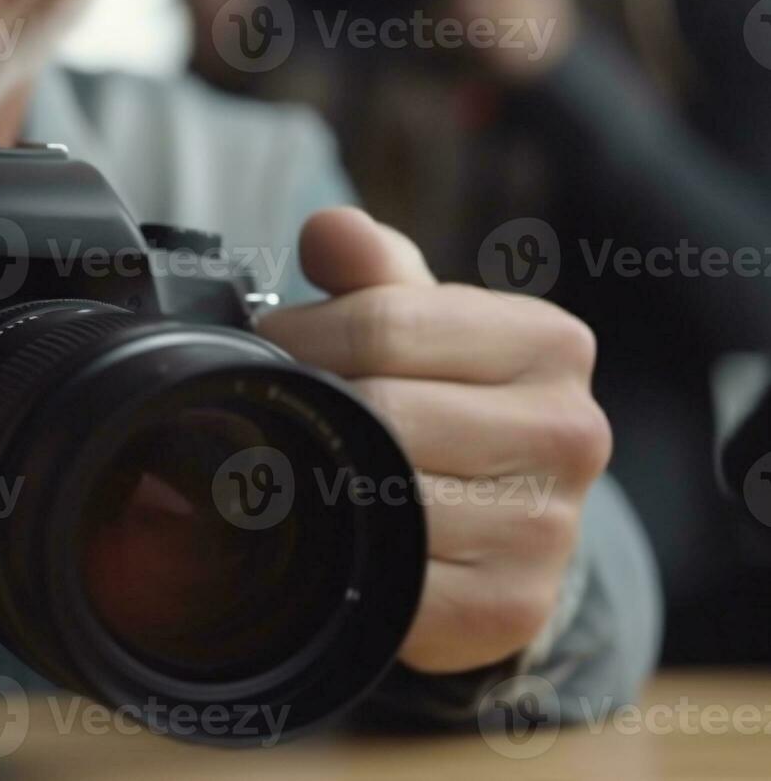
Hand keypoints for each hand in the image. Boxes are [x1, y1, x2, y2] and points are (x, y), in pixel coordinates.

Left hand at [257, 208, 609, 673]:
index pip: (387, 323)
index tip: (269, 347)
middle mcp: (569, 434)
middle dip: (304, 406)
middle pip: (381, 410)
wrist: (500, 526)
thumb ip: (374, 272)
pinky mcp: (511, 608)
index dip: (304, 335)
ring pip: (382, 495)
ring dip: (314, 483)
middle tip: (268, 412)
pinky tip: (330, 537)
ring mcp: (548, 527)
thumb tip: (329, 229)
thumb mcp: (421, 324)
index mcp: (550, 344)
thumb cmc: (446, 403)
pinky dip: (343, 560)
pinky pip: (392, 580)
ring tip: (296, 468)